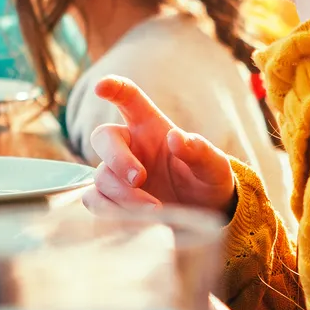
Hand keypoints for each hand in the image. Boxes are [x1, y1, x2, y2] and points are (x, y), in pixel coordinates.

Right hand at [83, 76, 236, 215]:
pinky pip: (95, 201)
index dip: (113, 88)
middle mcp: (130, 146)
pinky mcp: (114, 201)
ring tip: (155, 210)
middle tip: (141, 179)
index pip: (129, 99)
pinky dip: (112, 212)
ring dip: (122, 195)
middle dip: (118, 159)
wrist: (205, 217)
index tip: (101, 87)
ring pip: (100, 176)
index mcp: (151, 127)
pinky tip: (137, 222)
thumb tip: (176, 138)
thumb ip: (199, 151)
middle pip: (104, 138)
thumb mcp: (214, 166)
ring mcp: (118, 174)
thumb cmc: (208, 182)